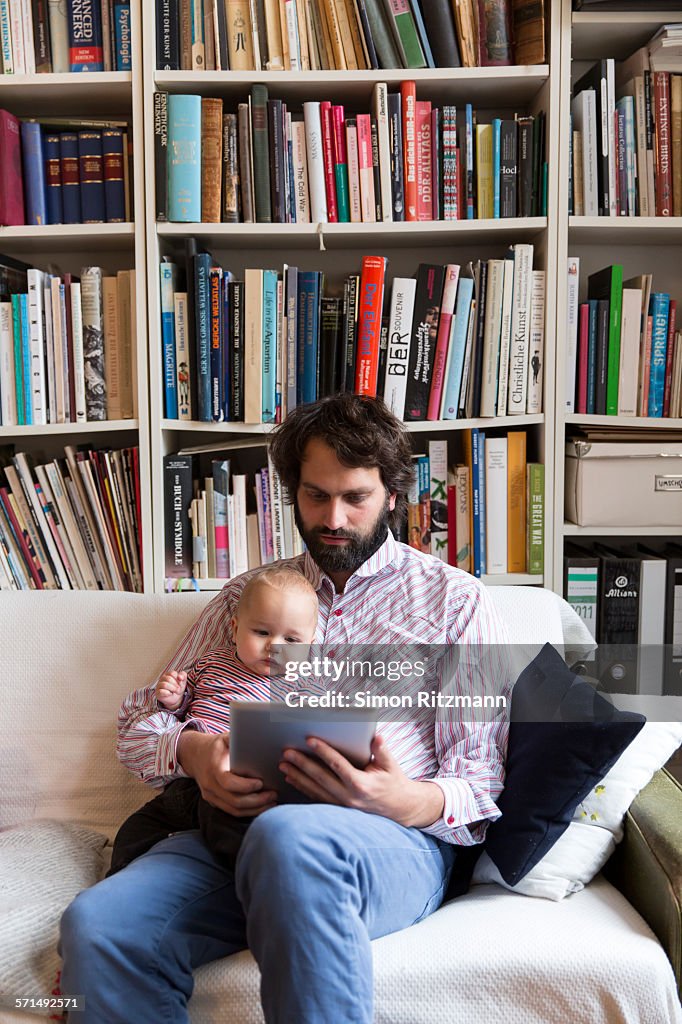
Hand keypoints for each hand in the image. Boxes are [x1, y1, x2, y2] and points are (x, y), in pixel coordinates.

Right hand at [156, 670, 187, 710]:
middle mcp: (162, 678)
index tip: (180, 683)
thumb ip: (183, 675)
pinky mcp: (158, 692)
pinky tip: (170, 694)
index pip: (173, 673)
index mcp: (168, 674)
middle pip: (169, 679)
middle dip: (176, 685)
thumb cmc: (178, 687)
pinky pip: (161, 691)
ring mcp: (159, 685)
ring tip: (175, 692)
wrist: (176, 698)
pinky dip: (167, 693)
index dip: (178, 679)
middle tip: (178, 689)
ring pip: (165, 685)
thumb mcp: (183, 680)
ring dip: (173, 689)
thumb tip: (180, 677)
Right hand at [177, 730, 277, 817]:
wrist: (194, 756)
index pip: (229, 783)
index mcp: (213, 768)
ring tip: (271, 802)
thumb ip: (239, 740)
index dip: (246, 786)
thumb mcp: (225, 738)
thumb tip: (260, 739)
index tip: (261, 782)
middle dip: (257, 801)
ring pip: (234, 810)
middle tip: (273, 794)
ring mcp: (211, 796)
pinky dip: (248, 811)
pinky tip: (261, 806)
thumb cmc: (215, 746)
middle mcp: (210, 785)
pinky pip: (232, 811)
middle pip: (234, 801)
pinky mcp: (214, 802)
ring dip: (255, 809)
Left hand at [279, 734, 444, 827]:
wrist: (399, 808)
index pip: (338, 765)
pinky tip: (291, 779)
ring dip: (298, 777)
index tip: (309, 739)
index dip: (323, 751)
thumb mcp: (391, 765)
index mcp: (361, 784)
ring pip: (315, 789)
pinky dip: (302, 788)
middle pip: (321, 778)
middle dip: (302, 764)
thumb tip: (376, 737)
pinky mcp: (338, 809)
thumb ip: (382, 750)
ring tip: (283, 765)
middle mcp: (349, 797)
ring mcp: (342, 806)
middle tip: (286, 752)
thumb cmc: (393, 782)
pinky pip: (316, 798)